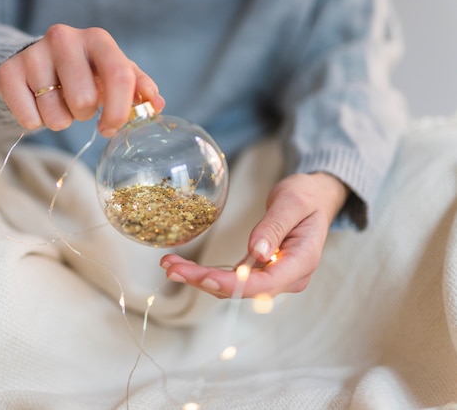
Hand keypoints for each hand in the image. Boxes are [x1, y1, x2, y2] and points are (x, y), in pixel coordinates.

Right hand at [0, 24, 164, 136]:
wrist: (37, 61)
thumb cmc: (86, 72)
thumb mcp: (114, 75)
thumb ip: (139, 89)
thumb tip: (156, 104)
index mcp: (98, 39)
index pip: (120, 76)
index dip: (119, 111)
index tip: (110, 127)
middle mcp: (64, 38)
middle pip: (84, 101)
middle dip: (84, 115)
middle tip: (79, 106)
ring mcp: (34, 53)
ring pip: (55, 115)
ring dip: (60, 120)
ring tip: (58, 103)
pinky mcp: (8, 72)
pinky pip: (29, 119)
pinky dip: (36, 122)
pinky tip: (38, 104)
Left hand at [161, 172, 349, 297]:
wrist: (316, 198)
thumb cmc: (306, 196)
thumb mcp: (292, 201)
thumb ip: (274, 226)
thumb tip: (256, 253)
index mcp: (302, 262)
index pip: (264, 284)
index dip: (231, 284)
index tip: (203, 277)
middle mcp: (288, 277)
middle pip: (242, 289)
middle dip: (205, 281)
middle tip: (172, 268)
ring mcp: (275, 276)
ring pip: (233, 287)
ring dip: (200, 278)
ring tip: (169, 265)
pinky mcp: (261, 271)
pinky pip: (232, 278)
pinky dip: (207, 273)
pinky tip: (184, 266)